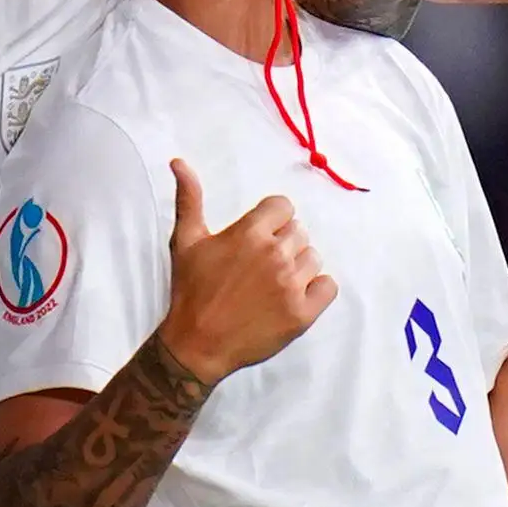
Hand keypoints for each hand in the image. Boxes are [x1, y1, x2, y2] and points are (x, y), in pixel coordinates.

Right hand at [156, 158, 335, 382]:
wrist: (197, 344)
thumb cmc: (191, 292)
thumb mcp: (186, 241)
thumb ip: (189, 199)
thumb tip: (179, 162)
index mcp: (250, 233)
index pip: (284, 207)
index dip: (272, 221)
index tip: (258, 240)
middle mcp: (275, 255)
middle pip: (299, 232)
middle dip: (283, 245)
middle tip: (261, 267)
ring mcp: (291, 285)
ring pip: (314, 258)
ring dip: (299, 268)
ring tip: (274, 284)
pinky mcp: (302, 313)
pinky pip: (328, 287)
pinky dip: (316, 290)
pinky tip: (292, 297)